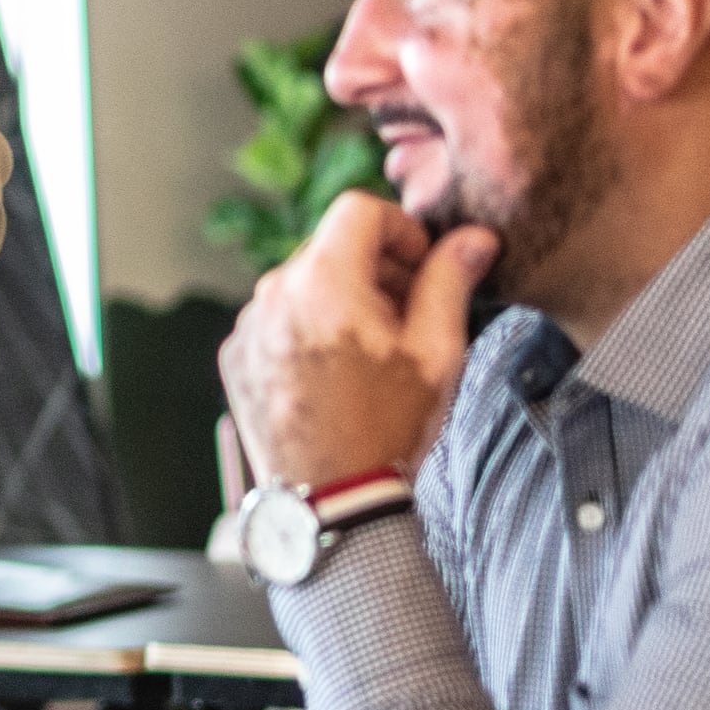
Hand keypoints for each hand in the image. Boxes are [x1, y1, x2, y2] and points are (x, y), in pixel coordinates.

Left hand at [217, 189, 491, 492]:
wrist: (329, 500)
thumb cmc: (388, 428)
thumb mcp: (435, 352)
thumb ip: (450, 282)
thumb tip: (473, 239)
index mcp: (323, 281)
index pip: (359, 209)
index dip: (401, 229)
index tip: (422, 265)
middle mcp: (273, 294)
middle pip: (329, 246)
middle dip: (375, 267)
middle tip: (409, 313)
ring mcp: (248, 326)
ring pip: (303, 283)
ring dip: (342, 298)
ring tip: (374, 350)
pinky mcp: (236, 355)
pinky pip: (277, 318)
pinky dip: (308, 327)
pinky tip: (337, 371)